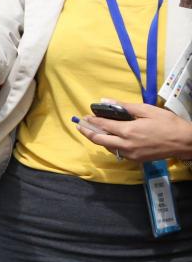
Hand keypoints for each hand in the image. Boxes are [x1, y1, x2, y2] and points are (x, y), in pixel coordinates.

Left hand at [76, 100, 191, 161]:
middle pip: (99, 140)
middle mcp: (126, 145)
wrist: (184, 142)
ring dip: (99, 139)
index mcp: (128, 131)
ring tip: (93, 130)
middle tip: (80, 126)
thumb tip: (104, 101)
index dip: (91, 121)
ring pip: (108, 147)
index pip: (103, 126)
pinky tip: (110, 138)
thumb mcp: (146, 110)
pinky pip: (118, 152)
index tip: (84, 116)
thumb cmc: (167, 123)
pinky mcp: (136, 159)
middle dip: (87, 133)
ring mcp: (131, 154)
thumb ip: (124, 106)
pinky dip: (111, 145)